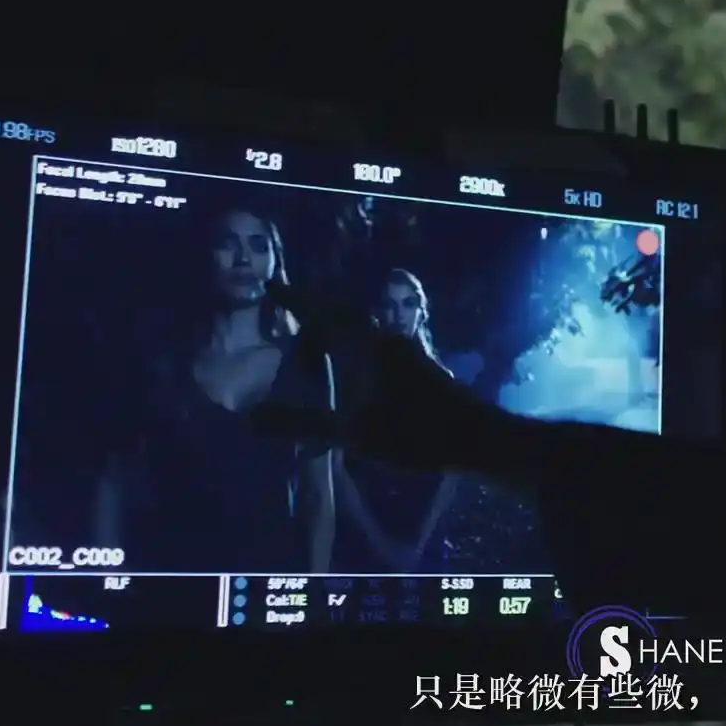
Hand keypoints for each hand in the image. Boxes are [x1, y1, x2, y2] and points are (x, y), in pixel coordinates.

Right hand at [252, 282, 527, 473]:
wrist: (474, 436)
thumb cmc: (412, 431)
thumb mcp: (352, 432)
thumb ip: (303, 423)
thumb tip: (251, 418)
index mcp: (364, 347)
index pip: (322, 313)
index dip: (296, 301)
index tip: (273, 289)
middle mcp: (384, 340)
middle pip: (340, 320)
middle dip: (313, 328)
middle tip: (293, 354)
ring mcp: (404, 353)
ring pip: (359, 337)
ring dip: (334, 345)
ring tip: (316, 372)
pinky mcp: (417, 368)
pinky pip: (373, 350)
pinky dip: (352, 359)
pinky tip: (351, 390)